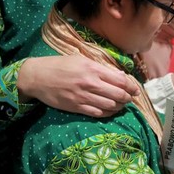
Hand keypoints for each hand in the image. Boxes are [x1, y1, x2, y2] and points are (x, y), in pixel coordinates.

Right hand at [18, 55, 138, 116]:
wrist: (37, 77)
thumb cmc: (60, 65)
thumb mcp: (81, 60)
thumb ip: (101, 68)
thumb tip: (120, 76)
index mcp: (93, 69)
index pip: (120, 80)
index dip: (132, 87)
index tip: (136, 89)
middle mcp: (90, 83)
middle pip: (119, 95)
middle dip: (128, 98)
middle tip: (131, 98)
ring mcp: (83, 97)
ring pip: (110, 106)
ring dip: (119, 106)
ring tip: (121, 104)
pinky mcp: (76, 107)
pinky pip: (98, 114)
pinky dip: (108, 113)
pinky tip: (110, 110)